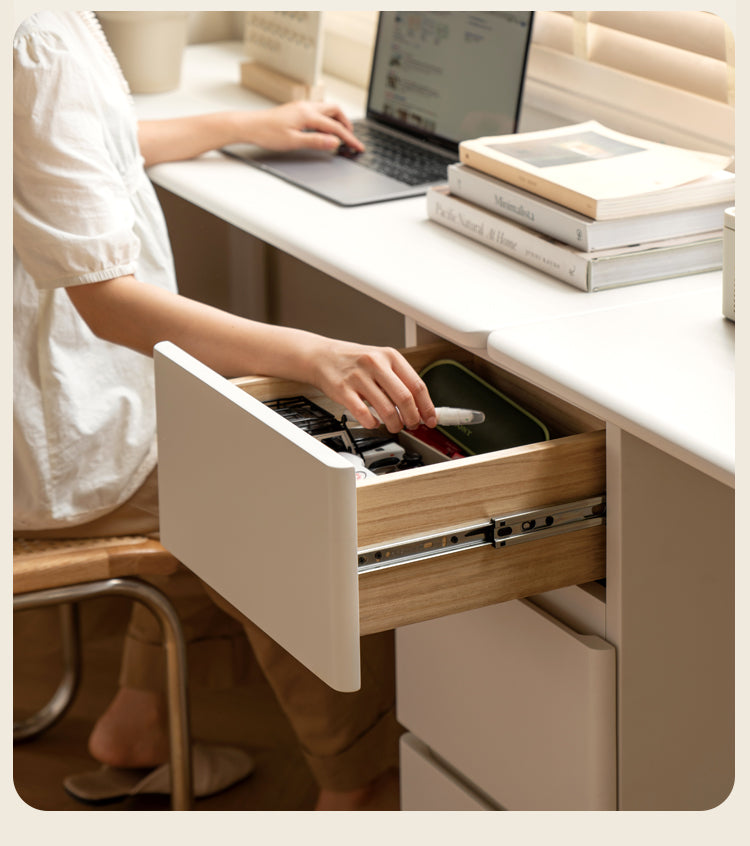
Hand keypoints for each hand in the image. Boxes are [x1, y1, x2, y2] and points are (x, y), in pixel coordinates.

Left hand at [243, 101, 364, 152]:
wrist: (249, 126)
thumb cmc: (266, 132)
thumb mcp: (293, 141)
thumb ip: (316, 141)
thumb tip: (334, 142)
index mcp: (308, 114)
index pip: (335, 127)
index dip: (349, 138)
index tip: (358, 146)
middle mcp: (306, 107)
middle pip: (335, 110)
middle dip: (346, 123)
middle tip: (351, 138)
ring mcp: (301, 107)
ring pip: (326, 109)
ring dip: (336, 120)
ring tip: (340, 134)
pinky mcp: (296, 110)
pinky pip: (318, 112)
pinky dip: (326, 119)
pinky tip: (323, 130)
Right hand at [306, 339, 436, 432]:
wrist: (322, 356)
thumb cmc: (354, 361)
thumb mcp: (380, 361)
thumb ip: (399, 380)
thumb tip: (420, 406)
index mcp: (390, 356)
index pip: (417, 385)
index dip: (427, 406)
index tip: (431, 419)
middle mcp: (375, 364)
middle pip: (404, 398)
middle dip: (412, 418)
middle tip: (413, 425)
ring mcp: (358, 377)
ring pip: (386, 409)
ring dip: (395, 424)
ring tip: (395, 426)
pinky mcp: (343, 390)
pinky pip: (364, 414)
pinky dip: (372, 423)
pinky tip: (374, 423)